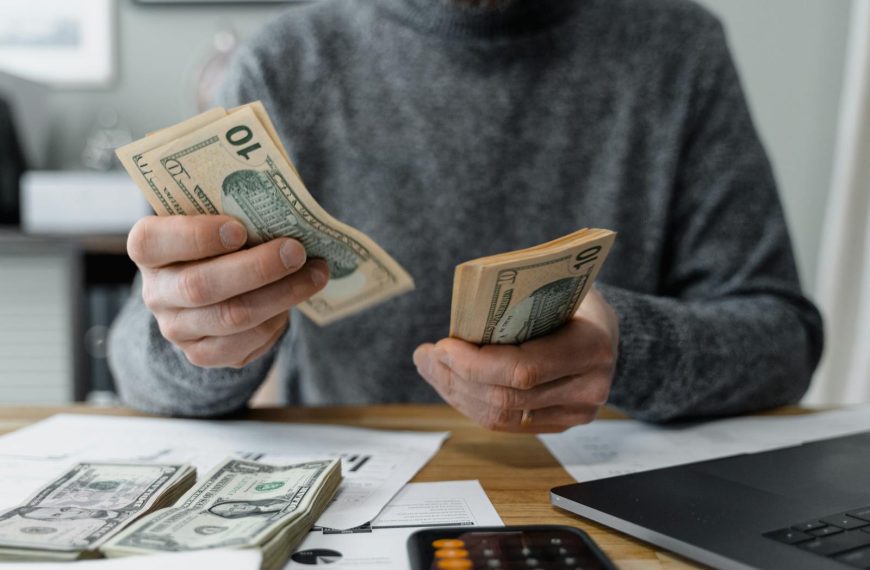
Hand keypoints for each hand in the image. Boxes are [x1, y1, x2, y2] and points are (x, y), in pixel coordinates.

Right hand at [127, 215, 328, 367]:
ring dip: (281, 295)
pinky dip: (275, 323)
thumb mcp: (218, 215)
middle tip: (296, 251)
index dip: (196, 236)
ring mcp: (176, 328)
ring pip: (231, 318)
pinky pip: (242, 345)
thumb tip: (286, 205)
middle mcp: (155, 291)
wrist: (216, 283)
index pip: (153, 242)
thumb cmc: (222, 237)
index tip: (240, 229)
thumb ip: (237, 208)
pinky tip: (293, 302)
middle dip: (256, 268)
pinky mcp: (202, 354)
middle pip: (200, 286)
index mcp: (148, 247)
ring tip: (315, 274)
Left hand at [413, 288, 618, 432]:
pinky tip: (451, 383)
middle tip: (425, 355)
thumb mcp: (555, 287)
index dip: (475, 364)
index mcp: (591, 347)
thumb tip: (461, 311)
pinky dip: (471, 403)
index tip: (442, 345)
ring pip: (501, 416)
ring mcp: (575, 413)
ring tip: (430, 367)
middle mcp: (588, 388)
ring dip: (456, 393)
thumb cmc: (576, 301)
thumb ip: (518, 300)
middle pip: (506, 397)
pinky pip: (506, 424)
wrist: (609, 332)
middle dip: (455, 377)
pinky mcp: (559, 424)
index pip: (523, 370)